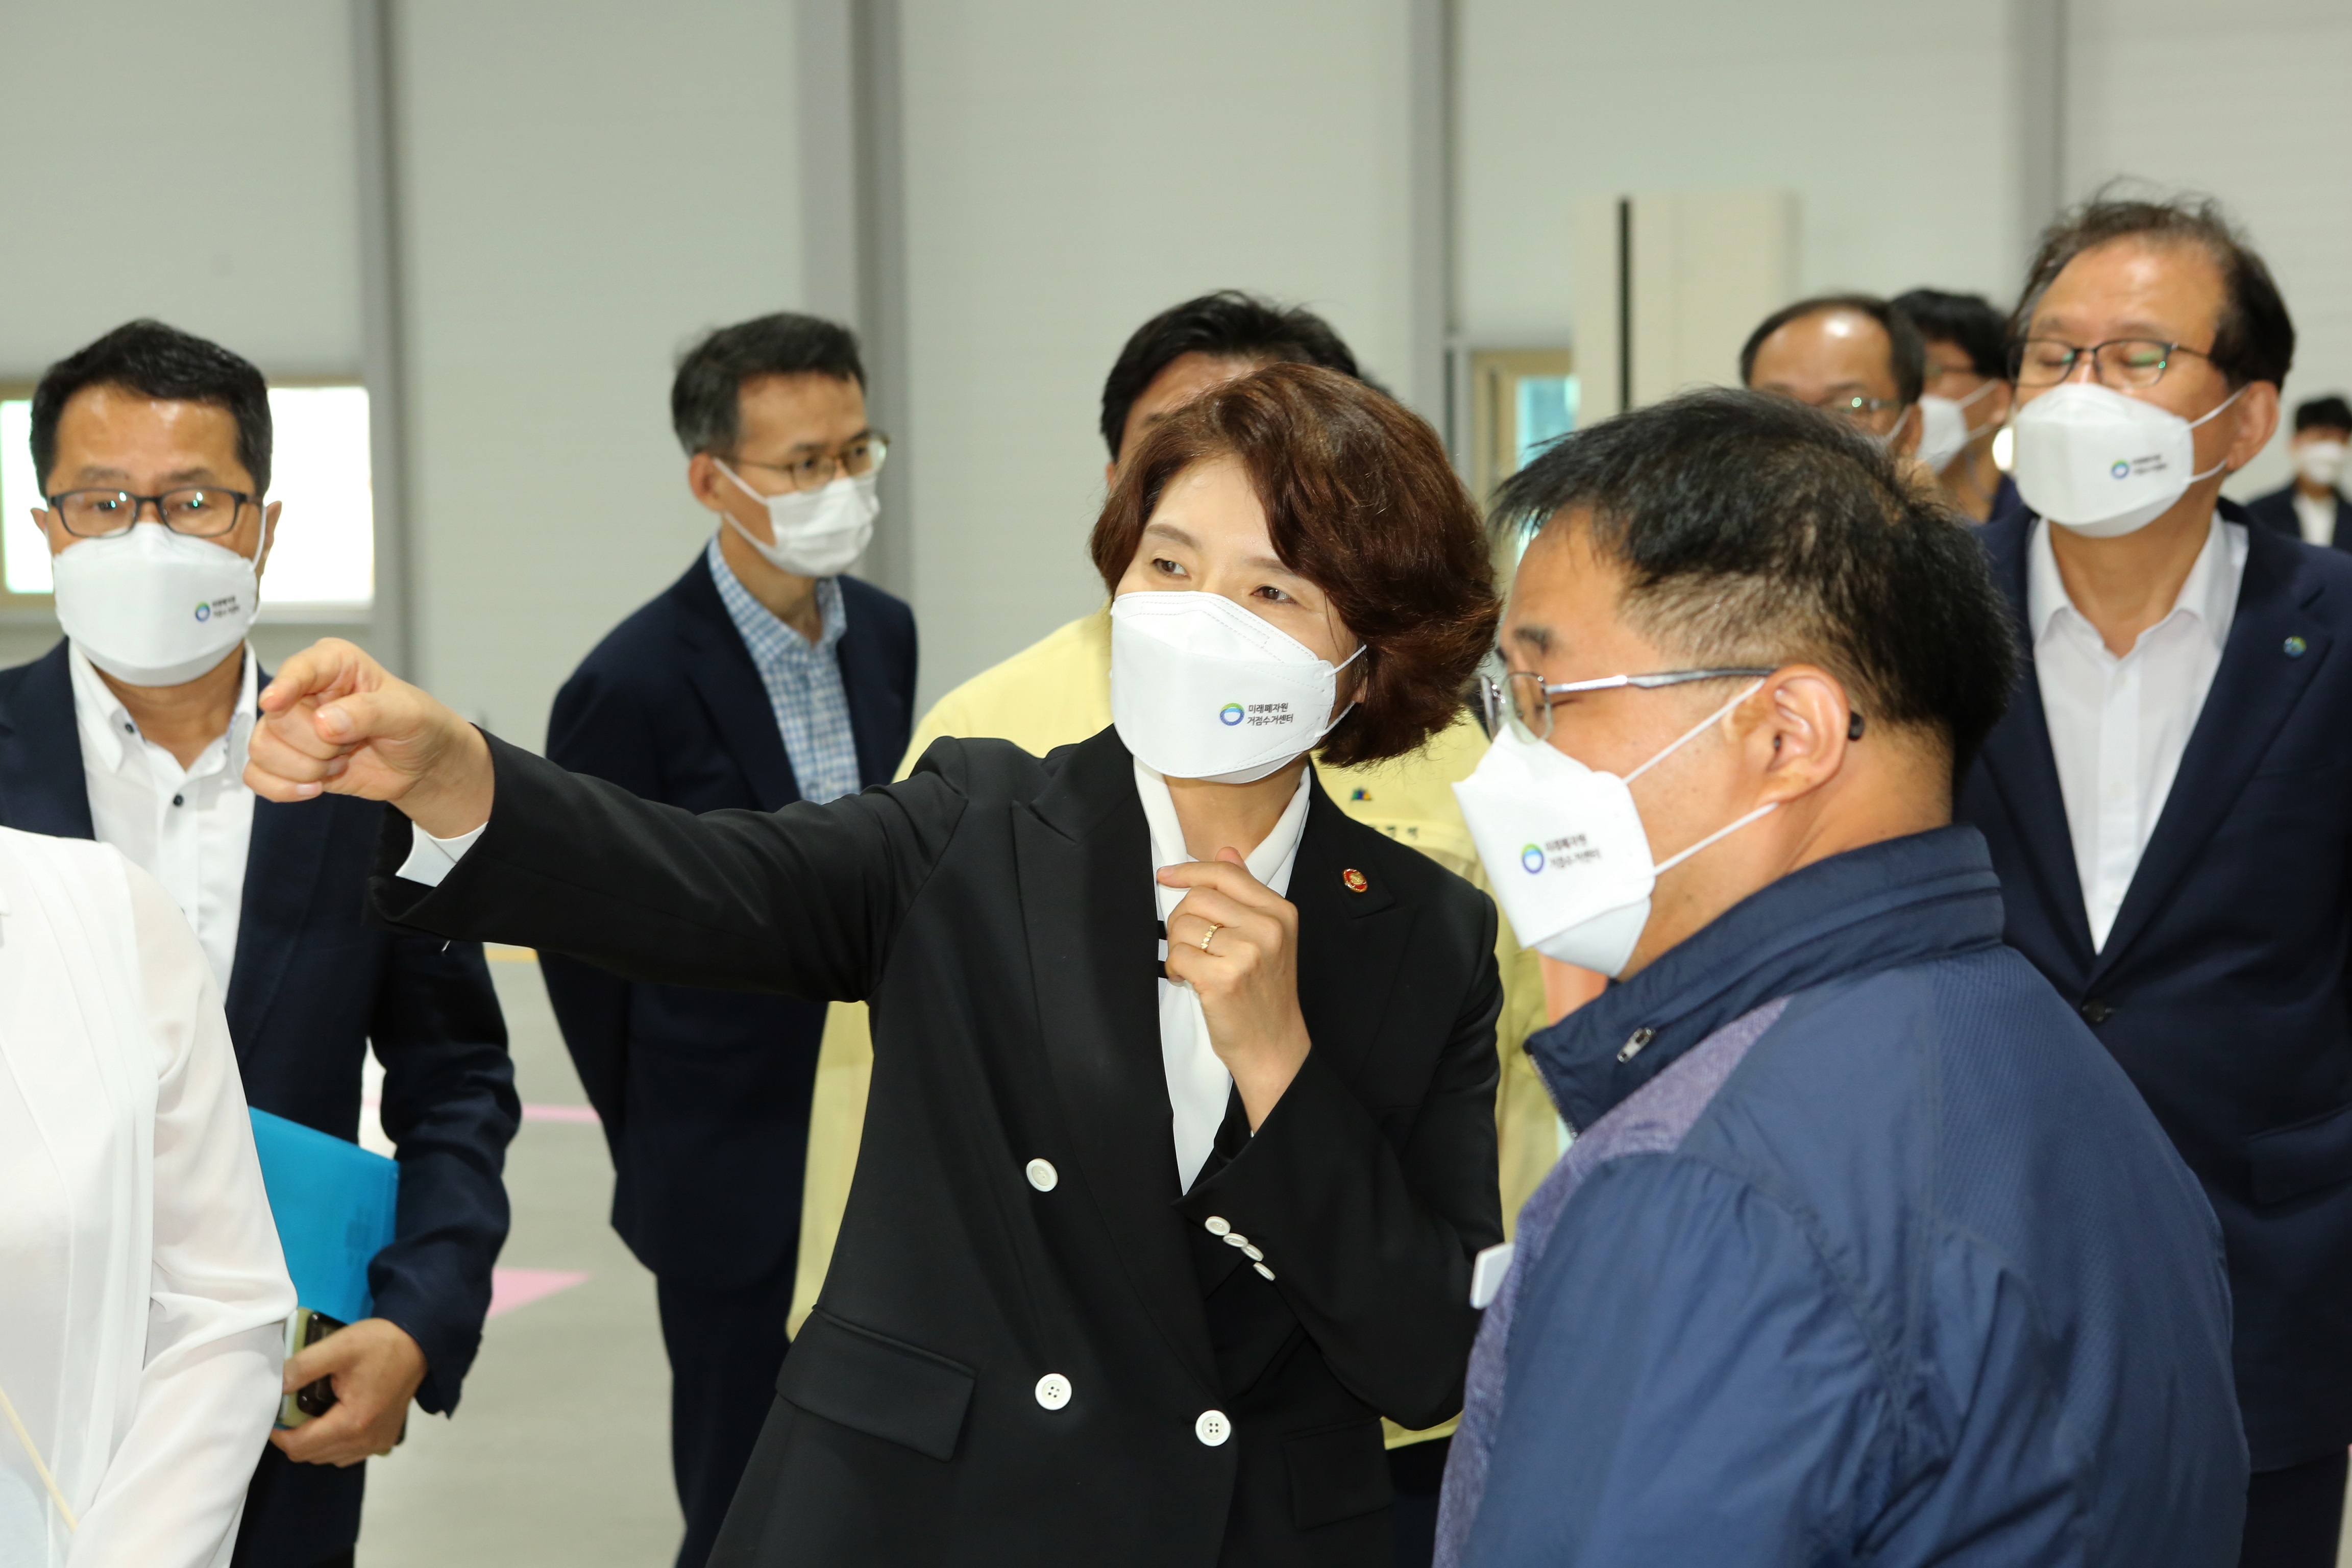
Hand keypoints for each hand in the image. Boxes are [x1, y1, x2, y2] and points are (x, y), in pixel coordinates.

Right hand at [244, 638, 494, 837]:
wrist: (421, 764)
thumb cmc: (417, 726)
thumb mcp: (407, 713)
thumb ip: (369, 712)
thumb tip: (325, 723)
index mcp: (333, 664)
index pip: (297, 669)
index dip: (283, 686)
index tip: (274, 703)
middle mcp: (303, 690)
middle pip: (276, 719)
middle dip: (316, 745)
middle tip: (350, 745)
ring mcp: (290, 726)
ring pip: (262, 748)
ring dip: (304, 768)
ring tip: (339, 762)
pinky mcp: (286, 758)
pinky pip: (256, 775)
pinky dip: (283, 788)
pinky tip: (316, 787)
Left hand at [270, 1317, 427, 1466]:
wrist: (420, 1344)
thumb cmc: (380, 1344)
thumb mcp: (340, 1346)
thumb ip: (304, 1366)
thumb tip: (275, 1386)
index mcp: (352, 1422)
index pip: (299, 1446)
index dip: (278, 1434)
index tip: (273, 1414)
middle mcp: (365, 1441)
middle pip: (310, 1455)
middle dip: (294, 1436)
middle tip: (292, 1409)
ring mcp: (377, 1444)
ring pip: (327, 1457)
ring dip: (312, 1442)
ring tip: (312, 1412)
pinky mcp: (384, 1440)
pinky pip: (346, 1454)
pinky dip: (332, 1444)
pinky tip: (334, 1419)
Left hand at [1160, 849, 1311, 1127]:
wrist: (1274, 1045)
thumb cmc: (1265, 992)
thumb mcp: (1269, 937)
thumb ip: (1246, 892)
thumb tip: (1226, 850)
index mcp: (1280, 912)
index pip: (1225, 873)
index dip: (1189, 870)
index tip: (1167, 876)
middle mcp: (1267, 929)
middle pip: (1198, 898)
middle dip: (1182, 920)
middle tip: (1190, 944)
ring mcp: (1246, 954)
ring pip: (1183, 925)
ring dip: (1178, 947)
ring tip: (1194, 966)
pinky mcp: (1222, 979)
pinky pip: (1177, 955)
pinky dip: (1175, 967)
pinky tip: (1189, 979)